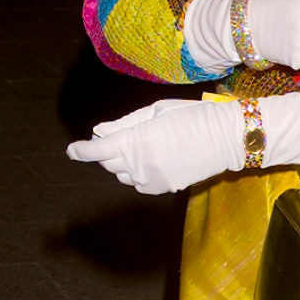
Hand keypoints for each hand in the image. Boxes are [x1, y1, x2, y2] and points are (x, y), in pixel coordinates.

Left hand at [66, 93, 299, 193]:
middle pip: (108, 162)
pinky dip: (138, 172)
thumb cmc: (194, 115)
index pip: (98, 149)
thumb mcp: (158, 110)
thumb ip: (126, 122)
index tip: (72, 149)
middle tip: (116, 136)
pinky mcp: (163, 188)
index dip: (81, 150)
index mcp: (138, 139)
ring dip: (123, 161)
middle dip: (106, 150)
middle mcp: (141, 163)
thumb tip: (99, 130)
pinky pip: (139, 183)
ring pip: (122, 174)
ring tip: (143, 144)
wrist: (227, 138)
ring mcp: (152, 179)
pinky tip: (154, 158)